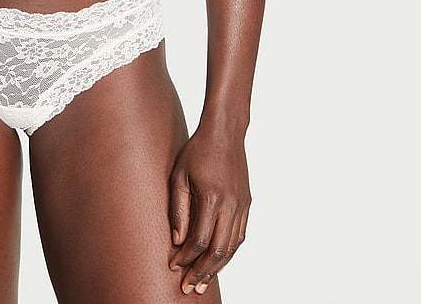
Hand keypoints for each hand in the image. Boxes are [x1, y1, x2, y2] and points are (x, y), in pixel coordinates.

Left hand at [168, 126, 250, 294]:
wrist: (225, 133)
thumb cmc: (197, 151)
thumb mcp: (179, 175)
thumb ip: (178, 209)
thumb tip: (176, 240)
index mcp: (212, 197)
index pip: (199, 240)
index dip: (185, 258)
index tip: (173, 266)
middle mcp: (231, 205)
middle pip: (218, 250)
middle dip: (202, 272)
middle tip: (189, 287)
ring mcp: (242, 205)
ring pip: (232, 247)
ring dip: (217, 267)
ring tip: (203, 282)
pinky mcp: (247, 204)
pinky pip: (240, 236)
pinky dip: (228, 252)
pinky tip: (218, 261)